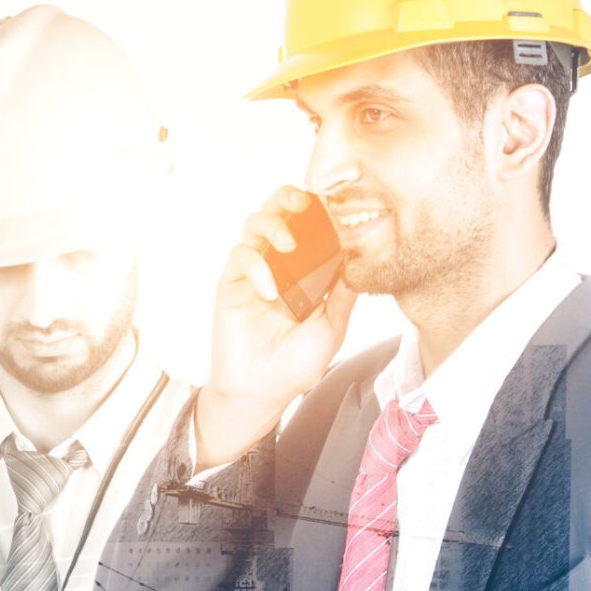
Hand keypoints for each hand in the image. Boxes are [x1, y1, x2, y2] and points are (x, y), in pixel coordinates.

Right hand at [195, 186, 356, 469]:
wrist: (260, 391)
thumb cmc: (295, 365)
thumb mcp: (332, 328)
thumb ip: (342, 294)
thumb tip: (358, 260)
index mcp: (304, 272)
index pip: (309, 227)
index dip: (317, 210)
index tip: (331, 205)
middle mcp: (278, 266)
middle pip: (278, 212)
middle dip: (288, 199)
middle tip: (301, 203)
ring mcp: (254, 272)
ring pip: (255, 224)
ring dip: (272, 224)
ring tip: (286, 246)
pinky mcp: (232, 284)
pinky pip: (241, 256)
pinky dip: (256, 265)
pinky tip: (268, 290)